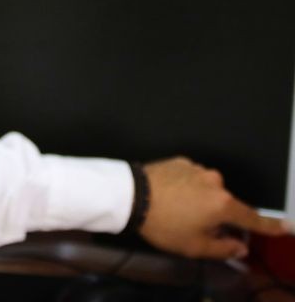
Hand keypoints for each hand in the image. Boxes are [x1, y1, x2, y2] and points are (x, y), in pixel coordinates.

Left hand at [138, 157, 289, 258]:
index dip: (269, 225)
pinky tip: (169, 196)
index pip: (253, 218)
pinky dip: (186, 188)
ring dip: (200, 200)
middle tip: (197, 228)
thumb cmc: (163, 224)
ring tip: (177, 211)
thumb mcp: (194, 246)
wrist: (130, 195)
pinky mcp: (179, 161)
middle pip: (226, 204)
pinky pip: (190, 178)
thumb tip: (240, 246)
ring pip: (207, 190)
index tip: (284, 226)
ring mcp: (197, 168)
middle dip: (218, 216)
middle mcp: (215, 182)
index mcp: (224, 204)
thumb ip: (223, 248)